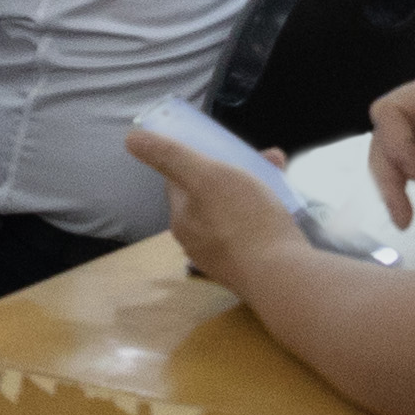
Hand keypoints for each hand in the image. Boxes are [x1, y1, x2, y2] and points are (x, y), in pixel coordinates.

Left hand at [130, 110, 307, 306]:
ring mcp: (226, 257)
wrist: (282, 275)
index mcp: (181, 220)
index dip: (196, 159)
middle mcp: (198, 241)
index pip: (179, 181)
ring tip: (276, 174)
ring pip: (234, 212)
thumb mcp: (205, 176)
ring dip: (252, 190)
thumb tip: (131, 139)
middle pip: (209, 195)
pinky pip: (253, 231)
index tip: (218, 147)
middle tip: (260, 159)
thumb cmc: (243, 220)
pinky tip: (283, 209)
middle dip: (231, 173)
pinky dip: (265, 214)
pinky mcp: (252, 266)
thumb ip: (169, 156)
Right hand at [365, 65, 414, 225]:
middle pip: (384, 133)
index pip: (393, 108)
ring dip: (388, 186)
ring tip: (403, 219)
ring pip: (385, 154)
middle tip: (400, 207)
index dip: (394, 140)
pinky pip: (397, 171)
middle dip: (388, 170)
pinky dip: (395, 193)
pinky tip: (403, 216)